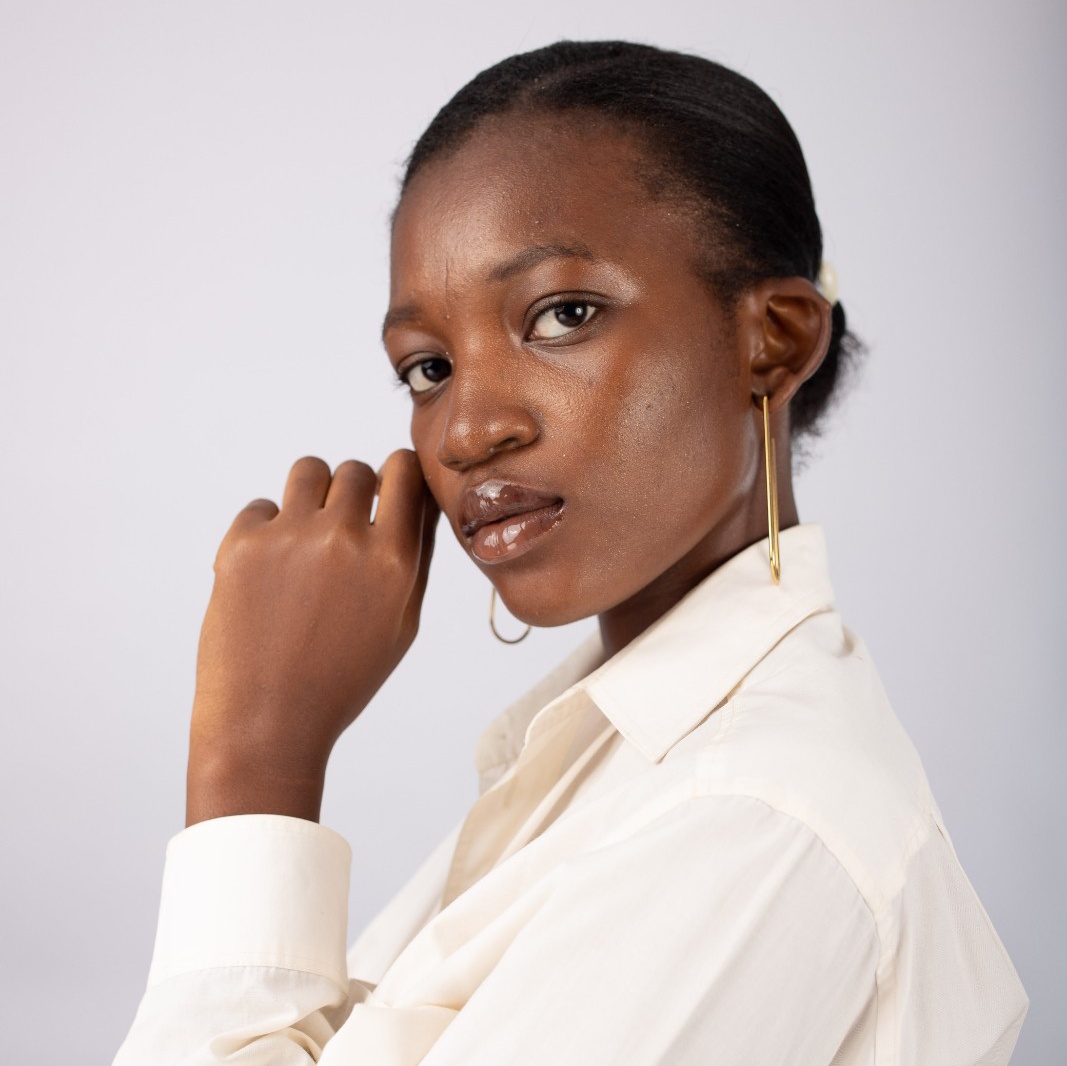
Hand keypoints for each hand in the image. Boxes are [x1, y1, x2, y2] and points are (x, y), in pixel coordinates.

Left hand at [186, 450, 436, 824]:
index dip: (397, 474)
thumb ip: (416, 557)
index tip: (388, 488)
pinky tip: (269, 572)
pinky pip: (261, 506)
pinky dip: (267, 530)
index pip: (404, 470)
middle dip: (354, 492)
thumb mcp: (401, 625)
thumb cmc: (341, 680)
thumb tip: (419, 501)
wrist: (266, 723)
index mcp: (393, 560)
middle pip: (355, 470)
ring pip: (308, 471)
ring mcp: (290, 537)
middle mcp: (344, 538)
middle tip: (341, 530)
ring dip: (312, 495)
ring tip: (304, 537)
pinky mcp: (242, 544)